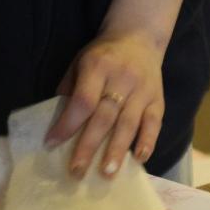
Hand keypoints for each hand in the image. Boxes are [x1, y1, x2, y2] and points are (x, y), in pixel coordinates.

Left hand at [44, 29, 165, 178]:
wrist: (139, 36)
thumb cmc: (103, 55)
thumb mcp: (79, 62)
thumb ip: (70, 90)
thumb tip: (58, 125)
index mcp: (97, 67)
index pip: (82, 101)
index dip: (67, 125)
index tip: (51, 144)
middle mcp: (121, 79)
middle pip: (104, 117)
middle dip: (89, 146)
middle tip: (77, 172)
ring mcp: (142, 90)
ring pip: (129, 124)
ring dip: (117, 150)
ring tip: (107, 173)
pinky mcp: (158, 99)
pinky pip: (154, 123)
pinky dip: (148, 141)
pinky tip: (140, 159)